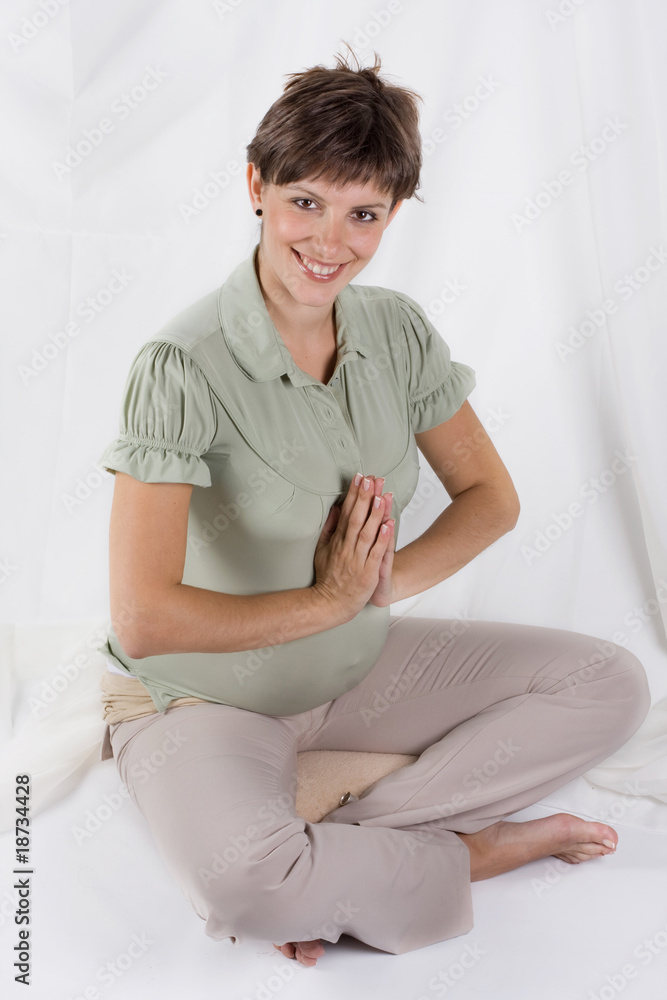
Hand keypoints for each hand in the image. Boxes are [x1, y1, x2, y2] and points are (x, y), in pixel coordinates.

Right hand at [313, 474, 394, 622]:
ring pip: (367, 533)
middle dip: (364, 498)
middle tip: (371, 479)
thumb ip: (329, 528)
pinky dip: (383, 539)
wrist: (331, 603)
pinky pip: (376, 553)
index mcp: (337, 541)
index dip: (353, 495)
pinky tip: (388, 524)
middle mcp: (347, 548)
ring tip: (381, 496)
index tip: (359, 478)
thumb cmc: (329, 575)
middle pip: (356, 518)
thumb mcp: (322, 549)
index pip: (346, 513)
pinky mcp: (368, 572)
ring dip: (374, 514)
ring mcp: (357, 560)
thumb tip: (336, 508)